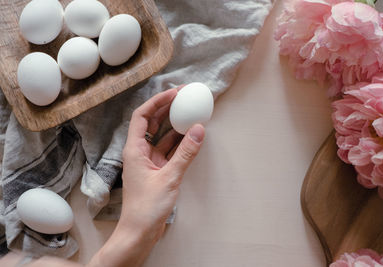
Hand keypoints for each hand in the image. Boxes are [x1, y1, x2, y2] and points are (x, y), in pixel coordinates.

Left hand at [120, 87, 204, 235]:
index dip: (157, 101)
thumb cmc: (146, 207)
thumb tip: (198, 130)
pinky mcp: (156, 170)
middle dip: (166, 108)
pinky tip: (190, 136)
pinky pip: (168, 150)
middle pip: (152, 122)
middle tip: (184, 96)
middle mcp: (139, 152)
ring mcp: (148, 161)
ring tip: (189, 112)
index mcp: (134, 150)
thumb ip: (185, 153)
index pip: (142, 116)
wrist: (140, 231)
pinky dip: (179, 142)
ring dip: (174, 124)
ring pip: (161, 136)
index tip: (173, 93)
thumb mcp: (170, 177)